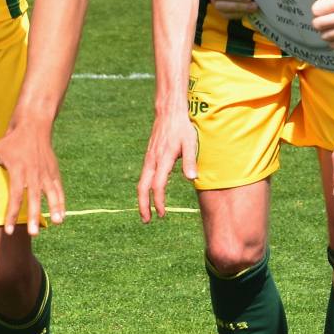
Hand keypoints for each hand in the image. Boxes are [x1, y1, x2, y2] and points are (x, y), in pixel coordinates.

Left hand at [0, 115, 65, 234]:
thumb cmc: (9, 142)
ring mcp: (45, 172)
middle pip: (34, 198)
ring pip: (51, 194)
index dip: (11, 215)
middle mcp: (33, 173)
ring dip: (54, 209)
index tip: (9, 231)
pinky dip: (61, 202)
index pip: (15, 197)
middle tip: (33, 233)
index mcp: (18, 170)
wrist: (32, 126)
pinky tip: (61, 216)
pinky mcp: (53, 171)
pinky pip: (58, 189)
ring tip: (57, 223)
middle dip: (34, 216)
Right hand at [136, 105, 197, 221]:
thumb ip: (191, 161)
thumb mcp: (190, 143)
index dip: (158, 201)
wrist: (168, 112)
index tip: (162, 214)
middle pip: (143, 187)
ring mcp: (149, 158)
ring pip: (141, 182)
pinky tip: (150, 194)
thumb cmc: (182, 128)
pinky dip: (144, 188)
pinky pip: (144, 176)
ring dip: (142, 199)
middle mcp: (152, 160)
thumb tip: (192, 179)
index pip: (158, 185)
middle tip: (146, 221)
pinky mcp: (149, 156)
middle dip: (143, 205)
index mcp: (163, 159)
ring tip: (146, 212)